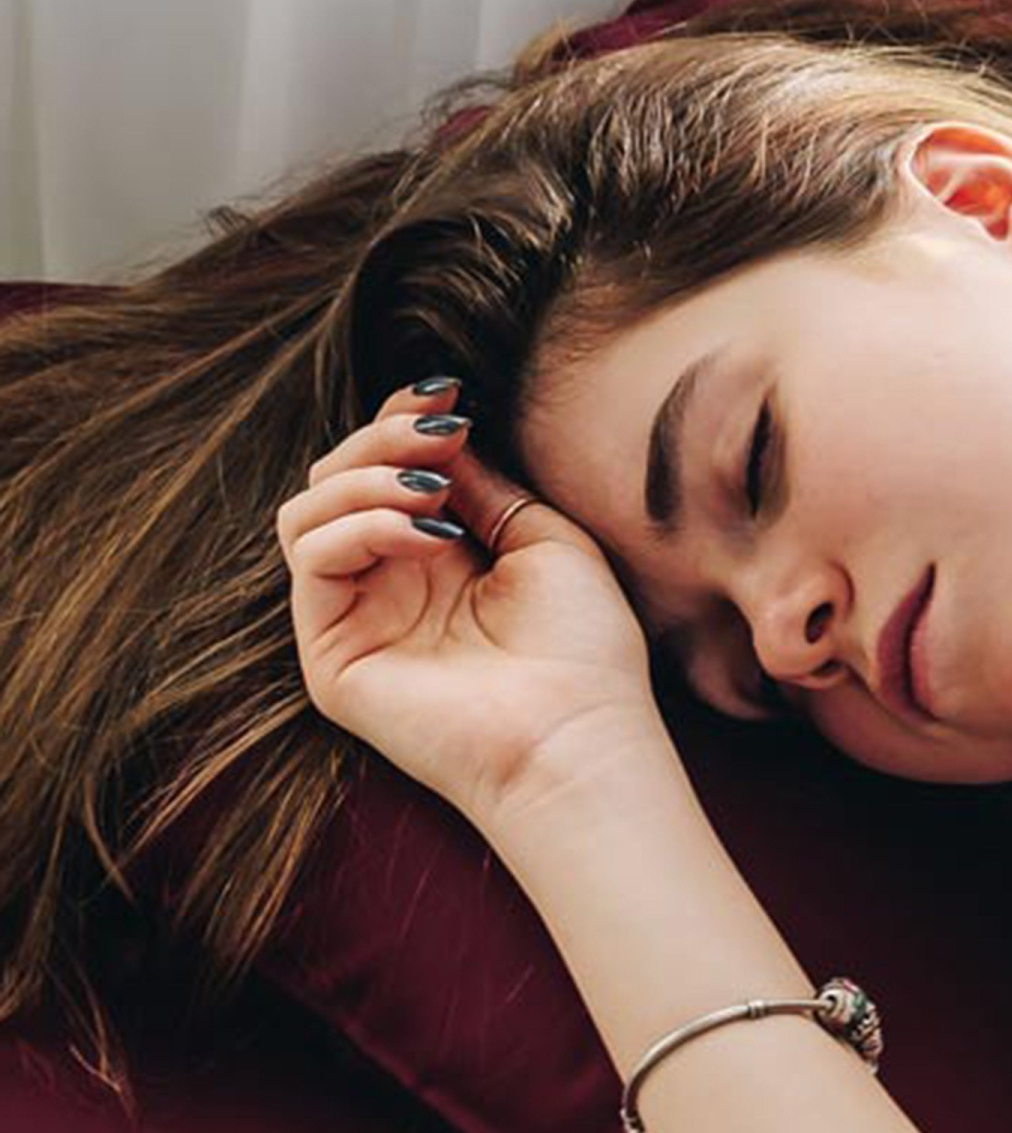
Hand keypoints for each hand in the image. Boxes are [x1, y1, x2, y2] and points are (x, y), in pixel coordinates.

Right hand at [279, 380, 662, 829]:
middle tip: (439, 435)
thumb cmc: (583, 651)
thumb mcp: (543, 540)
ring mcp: (355, 622)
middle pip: (336, 480)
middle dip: (382, 440)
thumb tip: (439, 435)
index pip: (383, 471)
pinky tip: (425, 535)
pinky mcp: (331, 658)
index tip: (448, 392)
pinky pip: (312, 558)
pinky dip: (362, 525)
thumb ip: (481, 486)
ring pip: (308, 511)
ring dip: (365, 477)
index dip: (401, 422)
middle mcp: (388, 589)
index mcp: (437, 561)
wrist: (580, 739)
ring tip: (431, 490)